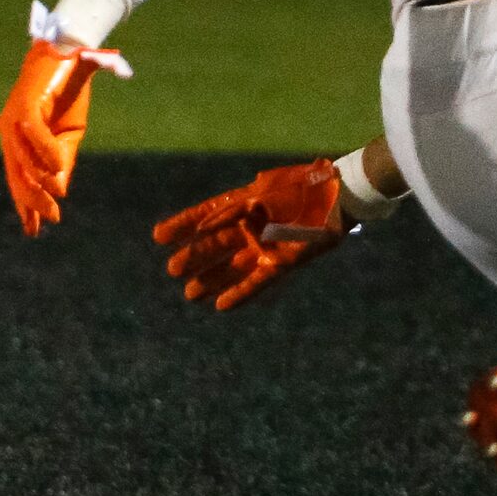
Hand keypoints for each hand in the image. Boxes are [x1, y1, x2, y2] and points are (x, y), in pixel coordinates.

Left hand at [0, 24, 129, 236]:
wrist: (72, 52)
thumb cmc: (68, 91)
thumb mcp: (69, 135)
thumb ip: (62, 161)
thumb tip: (60, 191)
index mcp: (17, 138)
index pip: (17, 178)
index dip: (25, 204)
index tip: (34, 229)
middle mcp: (10, 130)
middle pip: (16, 176)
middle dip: (32, 202)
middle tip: (51, 219)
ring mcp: (14, 118)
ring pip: (22, 161)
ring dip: (40, 184)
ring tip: (55, 202)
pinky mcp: (26, 105)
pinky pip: (33, 135)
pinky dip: (46, 154)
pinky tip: (59, 172)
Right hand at [152, 157, 345, 308]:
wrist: (337, 199)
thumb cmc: (300, 189)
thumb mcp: (259, 194)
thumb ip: (230, 210)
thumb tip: (202, 226)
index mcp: (242, 203)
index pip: (205, 216)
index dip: (182, 225)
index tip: (159, 236)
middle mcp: (250, 226)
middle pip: (215, 245)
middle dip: (193, 257)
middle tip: (172, 270)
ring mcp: (265, 246)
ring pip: (231, 267)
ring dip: (211, 280)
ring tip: (190, 293)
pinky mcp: (282, 264)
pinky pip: (256, 282)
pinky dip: (239, 294)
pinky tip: (220, 306)